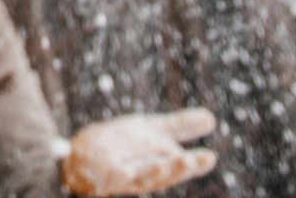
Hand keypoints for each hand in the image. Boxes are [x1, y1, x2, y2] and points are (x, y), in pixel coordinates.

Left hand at [61, 109, 216, 195]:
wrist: (83, 153)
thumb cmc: (122, 145)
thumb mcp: (152, 131)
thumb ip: (180, 126)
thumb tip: (212, 118)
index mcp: (158, 163)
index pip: (178, 164)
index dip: (194, 164)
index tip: (211, 157)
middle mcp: (144, 173)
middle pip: (165, 173)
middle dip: (182, 168)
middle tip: (203, 160)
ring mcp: (124, 174)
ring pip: (143, 177)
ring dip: (157, 171)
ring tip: (169, 162)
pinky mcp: (103, 172)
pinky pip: (113, 175)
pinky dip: (122, 173)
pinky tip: (127, 170)